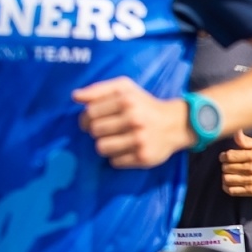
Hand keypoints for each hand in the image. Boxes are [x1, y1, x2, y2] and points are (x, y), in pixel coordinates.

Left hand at [74, 77, 194, 168]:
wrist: (176, 124)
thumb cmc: (145, 104)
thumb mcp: (125, 89)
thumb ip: (99, 89)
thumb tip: (75, 96)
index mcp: (127, 100)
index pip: (90, 113)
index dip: (87, 118)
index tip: (94, 120)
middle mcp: (134, 119)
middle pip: (95, 131)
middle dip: (97, 131)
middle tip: (108, 130)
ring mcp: (139, 140)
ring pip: (102, 148)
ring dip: (105, 146)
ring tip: (116, 141)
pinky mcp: (144, 157)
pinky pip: (115, 162)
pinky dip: (117, 157)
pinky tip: (127, 150)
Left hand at [220, 131, 251, 196]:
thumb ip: (245, 140)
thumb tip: (237, 132)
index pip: (229, 156)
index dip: (223, 156)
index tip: (224, 157)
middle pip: (226, 168)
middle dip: (225, 165)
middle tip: (229, 165)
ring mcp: (251, 181)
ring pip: (226, 179)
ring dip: (225, 175)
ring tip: (230, 173)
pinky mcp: (250, 191)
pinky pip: (231, 190)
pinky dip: (227, 186)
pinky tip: (230, 182)